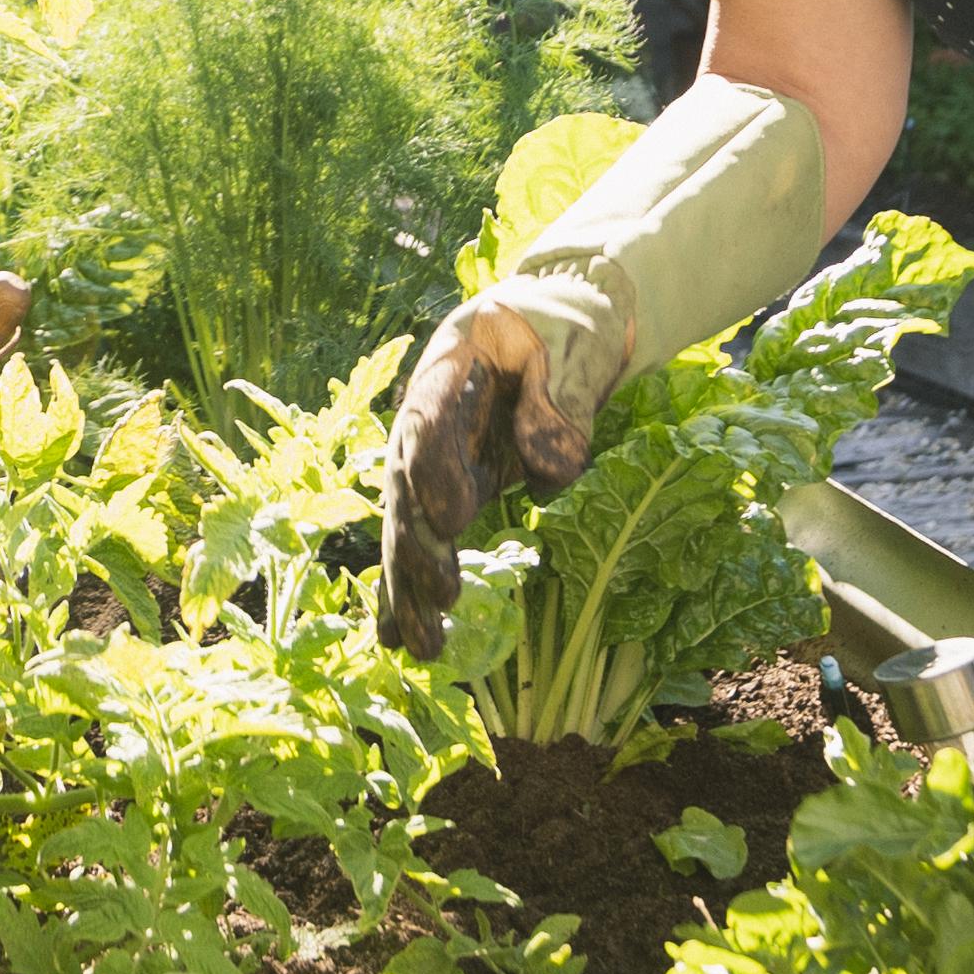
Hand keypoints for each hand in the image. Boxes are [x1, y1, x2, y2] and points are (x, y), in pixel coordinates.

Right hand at [374, 297, 600, 656]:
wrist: (554, 326)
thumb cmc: (564, 325)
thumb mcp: (573, 340)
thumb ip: (561, 397)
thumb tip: (550, 471)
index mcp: (448, 366)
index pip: (429, 420)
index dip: (434, 470)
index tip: (453, 519)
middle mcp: (423, 418)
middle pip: (407, 487)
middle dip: (418, 549)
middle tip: (442, 598)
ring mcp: (432, 459)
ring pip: (410, 528)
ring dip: (411, 589)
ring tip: (422, 647)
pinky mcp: (451, 490)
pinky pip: (425, 542)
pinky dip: (410, 590)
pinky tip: (399, 640)